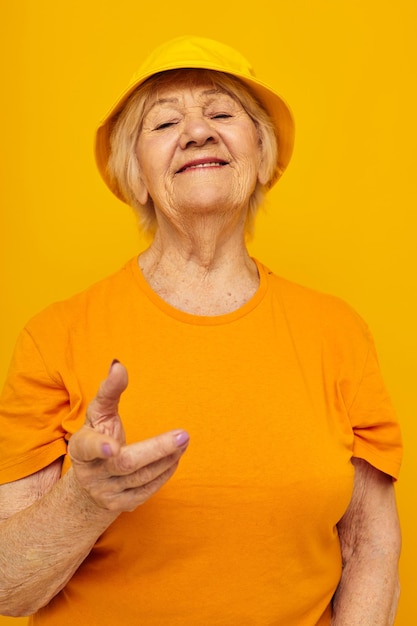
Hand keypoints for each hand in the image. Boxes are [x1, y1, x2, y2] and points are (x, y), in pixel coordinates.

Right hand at [68, 361, 188, 512]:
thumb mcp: (100, 414)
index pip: (88, 447)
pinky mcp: (122, 505)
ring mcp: (106, 492)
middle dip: (157, 449)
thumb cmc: (99, 435)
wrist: (92, 480)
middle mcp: (91, 473)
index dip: (99, 447)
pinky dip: (165, 472)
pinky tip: (175, 457)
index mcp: (81, 448)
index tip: (111, 447)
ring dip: (167, 458)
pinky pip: (148, 490)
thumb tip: (118, 364)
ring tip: (183, 441)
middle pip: (127, 463)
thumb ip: (109, 391)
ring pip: (142, 477)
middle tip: (183, 435)